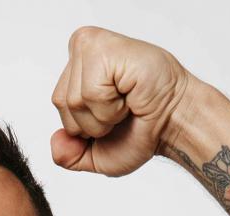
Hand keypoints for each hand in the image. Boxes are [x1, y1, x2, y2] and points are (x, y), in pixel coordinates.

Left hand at [51, 27, 191, 176]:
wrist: (173, 125)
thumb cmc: (140, 131)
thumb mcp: (95, 155)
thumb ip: (68, 156)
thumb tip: (56, 141)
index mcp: (77, 66)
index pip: (59, 105)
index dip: (85, 125)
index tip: (112, 116)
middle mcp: (82, 48)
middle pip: (64, 102)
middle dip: (93, 123)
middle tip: (121, 110)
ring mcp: (93, 45)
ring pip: (76, 100)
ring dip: (106, 115)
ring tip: (126, 102)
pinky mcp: (106, 48)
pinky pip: (91, 93)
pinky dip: (112, 107)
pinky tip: (129, 94)